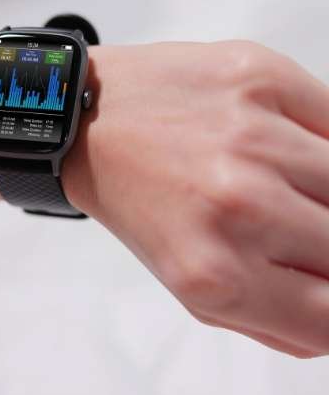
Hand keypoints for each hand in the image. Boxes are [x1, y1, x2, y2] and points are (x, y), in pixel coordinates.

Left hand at [64, 40, 328, 357]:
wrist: (90, 120)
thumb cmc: (134, 199)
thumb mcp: (188, 285)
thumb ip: (270, 317)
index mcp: (217, 275)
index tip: (317, 278)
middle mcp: (240, 206)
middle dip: (324, 245)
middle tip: (292, 227)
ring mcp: (253, 136)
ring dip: (324, 191)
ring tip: (281, 183)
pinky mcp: (261, 76)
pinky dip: (319, 140)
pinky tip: (280, 144)